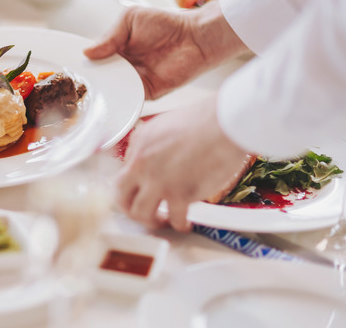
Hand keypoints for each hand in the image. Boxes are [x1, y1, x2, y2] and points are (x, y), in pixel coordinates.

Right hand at [84, 2, 247, 99]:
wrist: (196, 37)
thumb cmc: (165, 23)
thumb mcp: (130, 19)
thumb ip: (109, 36)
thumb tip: (87, 53)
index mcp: (114, 48)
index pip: (92, 59)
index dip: (80, 64)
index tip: (64, 69)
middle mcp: (121, 66)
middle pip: (98, 78)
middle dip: (86, 82)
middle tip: (69, 87)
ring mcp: (132, 81)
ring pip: (110, 91)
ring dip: (100, 93)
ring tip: (83, 96)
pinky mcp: (146, 93)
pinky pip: (128, 99)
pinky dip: (118, 101)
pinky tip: (106, 102)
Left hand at [116, 97, 249, 230]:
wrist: (224, 124)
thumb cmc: (204, 120)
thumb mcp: (165, 124)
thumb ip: (154, 143)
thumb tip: (156, 159)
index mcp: (139, 144)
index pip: (125, 171)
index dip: (136, 184)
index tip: (144, 190)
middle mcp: (142, 164)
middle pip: (121, 195)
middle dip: (130, 208)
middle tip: (143, 212)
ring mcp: (158, 181)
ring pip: (139, 212)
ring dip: (151, 221)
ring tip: (163, 221)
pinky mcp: (179, 194)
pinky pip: (174, 219)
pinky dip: (180, 225)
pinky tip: (185, 223)